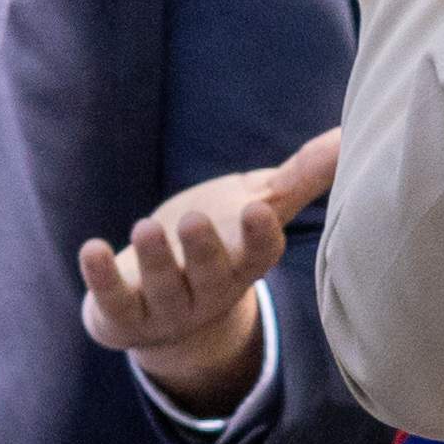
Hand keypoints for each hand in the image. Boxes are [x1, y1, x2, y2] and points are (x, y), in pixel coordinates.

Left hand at [80, 127, 340, 414]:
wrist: (158, 308)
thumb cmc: (217, 243)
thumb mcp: (256, 207)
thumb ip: (301, 175)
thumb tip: (351, 131)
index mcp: (244, 265)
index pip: (259, 256)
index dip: (259, 237)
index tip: (259, 210)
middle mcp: (210, 291)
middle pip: (212, 275)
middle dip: (204, 250)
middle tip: (193, 219)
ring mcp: (166, 306)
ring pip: (164, 286)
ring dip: (156, 259)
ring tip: (146, 227)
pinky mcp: (122, 313)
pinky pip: (113, 299)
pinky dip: (102, 276)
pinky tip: (92, 248)